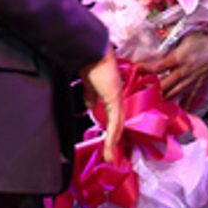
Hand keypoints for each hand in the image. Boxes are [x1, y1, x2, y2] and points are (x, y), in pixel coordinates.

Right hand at [80, 47, 123, 164]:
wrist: (90, 50)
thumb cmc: (89, 62)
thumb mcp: (88, 83)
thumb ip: (90, 95)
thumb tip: (90, 106)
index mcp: (112, 94)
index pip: (114, 118)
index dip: (113, 133)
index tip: (110, 145)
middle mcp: (118, 97)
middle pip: (119, 126)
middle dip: (117, 143)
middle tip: (114, 158)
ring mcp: (117, 98)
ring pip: (118, 127)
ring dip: (114, 144)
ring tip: (111, 157)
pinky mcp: (114, 99)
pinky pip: (115, 121)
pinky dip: (112, 135)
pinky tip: (109, 146)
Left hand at [139, 27, 207, 108]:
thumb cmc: (204, 38)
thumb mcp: (185, 34)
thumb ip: (169, 33)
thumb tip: (156, 29)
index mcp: (179, 58)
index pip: (158, 67)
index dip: (145, 70)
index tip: (135, 71)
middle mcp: (185, 72)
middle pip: (166, 86)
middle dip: (153, 91)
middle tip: (139, 93)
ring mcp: (193, 80)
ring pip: (176, 94)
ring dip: (165, 99)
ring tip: (153, 104)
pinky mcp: (201, 83)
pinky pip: (193, 97)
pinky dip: (187, 105)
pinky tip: (181, 111)